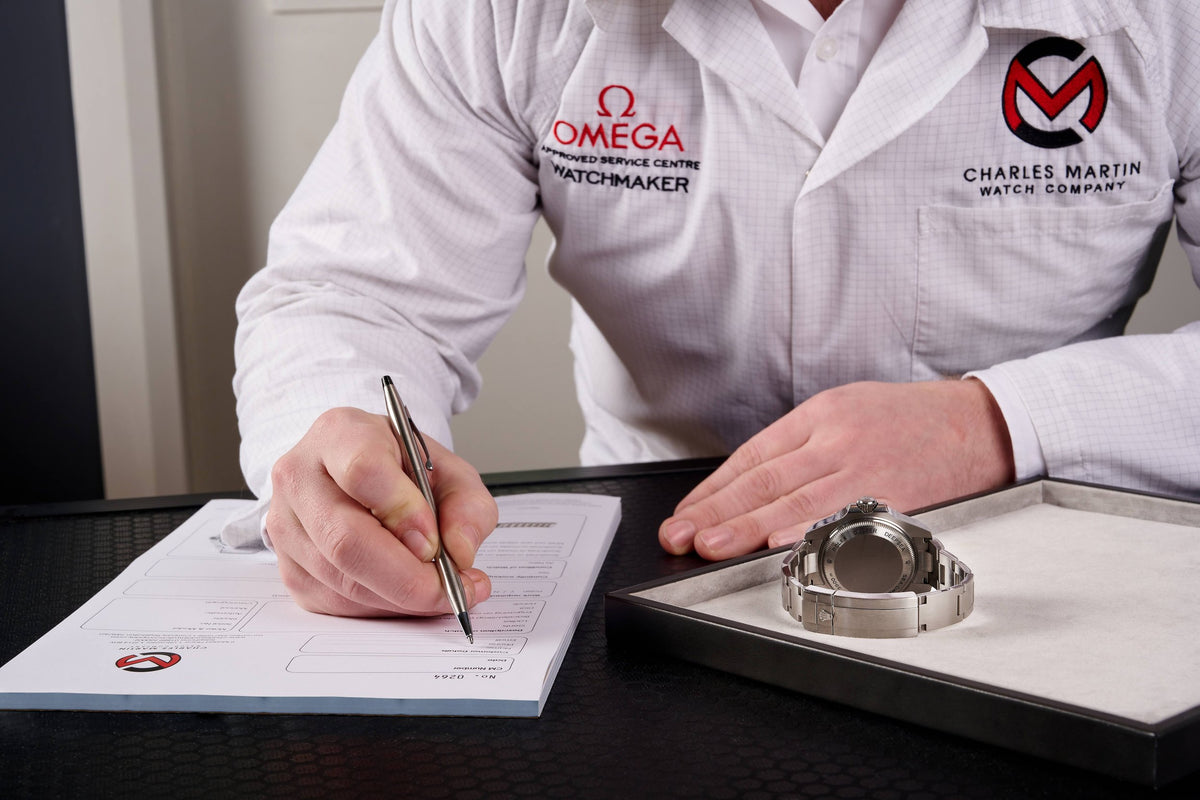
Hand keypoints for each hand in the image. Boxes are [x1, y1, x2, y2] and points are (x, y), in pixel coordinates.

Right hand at [265, 407, 497, 615]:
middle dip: (407, 577)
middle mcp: (300, 477)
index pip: (363, 471)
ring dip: (401, 599)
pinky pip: (336, 602)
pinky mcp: (288, 568)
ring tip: (442, 591)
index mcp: (339, 434)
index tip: (435, 542)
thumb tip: (459, 552)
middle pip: (344, 539)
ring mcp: (285, 525)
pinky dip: (382, 607)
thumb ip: (467, 506)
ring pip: (341, 579)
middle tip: (451, 588)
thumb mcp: (448, 471)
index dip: (403, 512)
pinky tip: (408, 594)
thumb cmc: (401, 470)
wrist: (355, 474)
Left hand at [658, 379, 1014, 559]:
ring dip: (747, 528)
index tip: (686, 512)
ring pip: (795, 501)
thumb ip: (801, 446)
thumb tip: (749, 486)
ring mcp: (865, 469)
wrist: (980, 424)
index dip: (714, 488)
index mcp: (821, 415)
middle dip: (716, 511)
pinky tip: (778, 550)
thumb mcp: (848, 411)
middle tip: (680, 534)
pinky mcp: (894, 498)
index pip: (753, 457)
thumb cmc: (910, 422)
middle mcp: (837, 440)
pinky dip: (808, 537)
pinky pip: (844, 521)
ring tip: (710, 546)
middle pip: (765, 480)